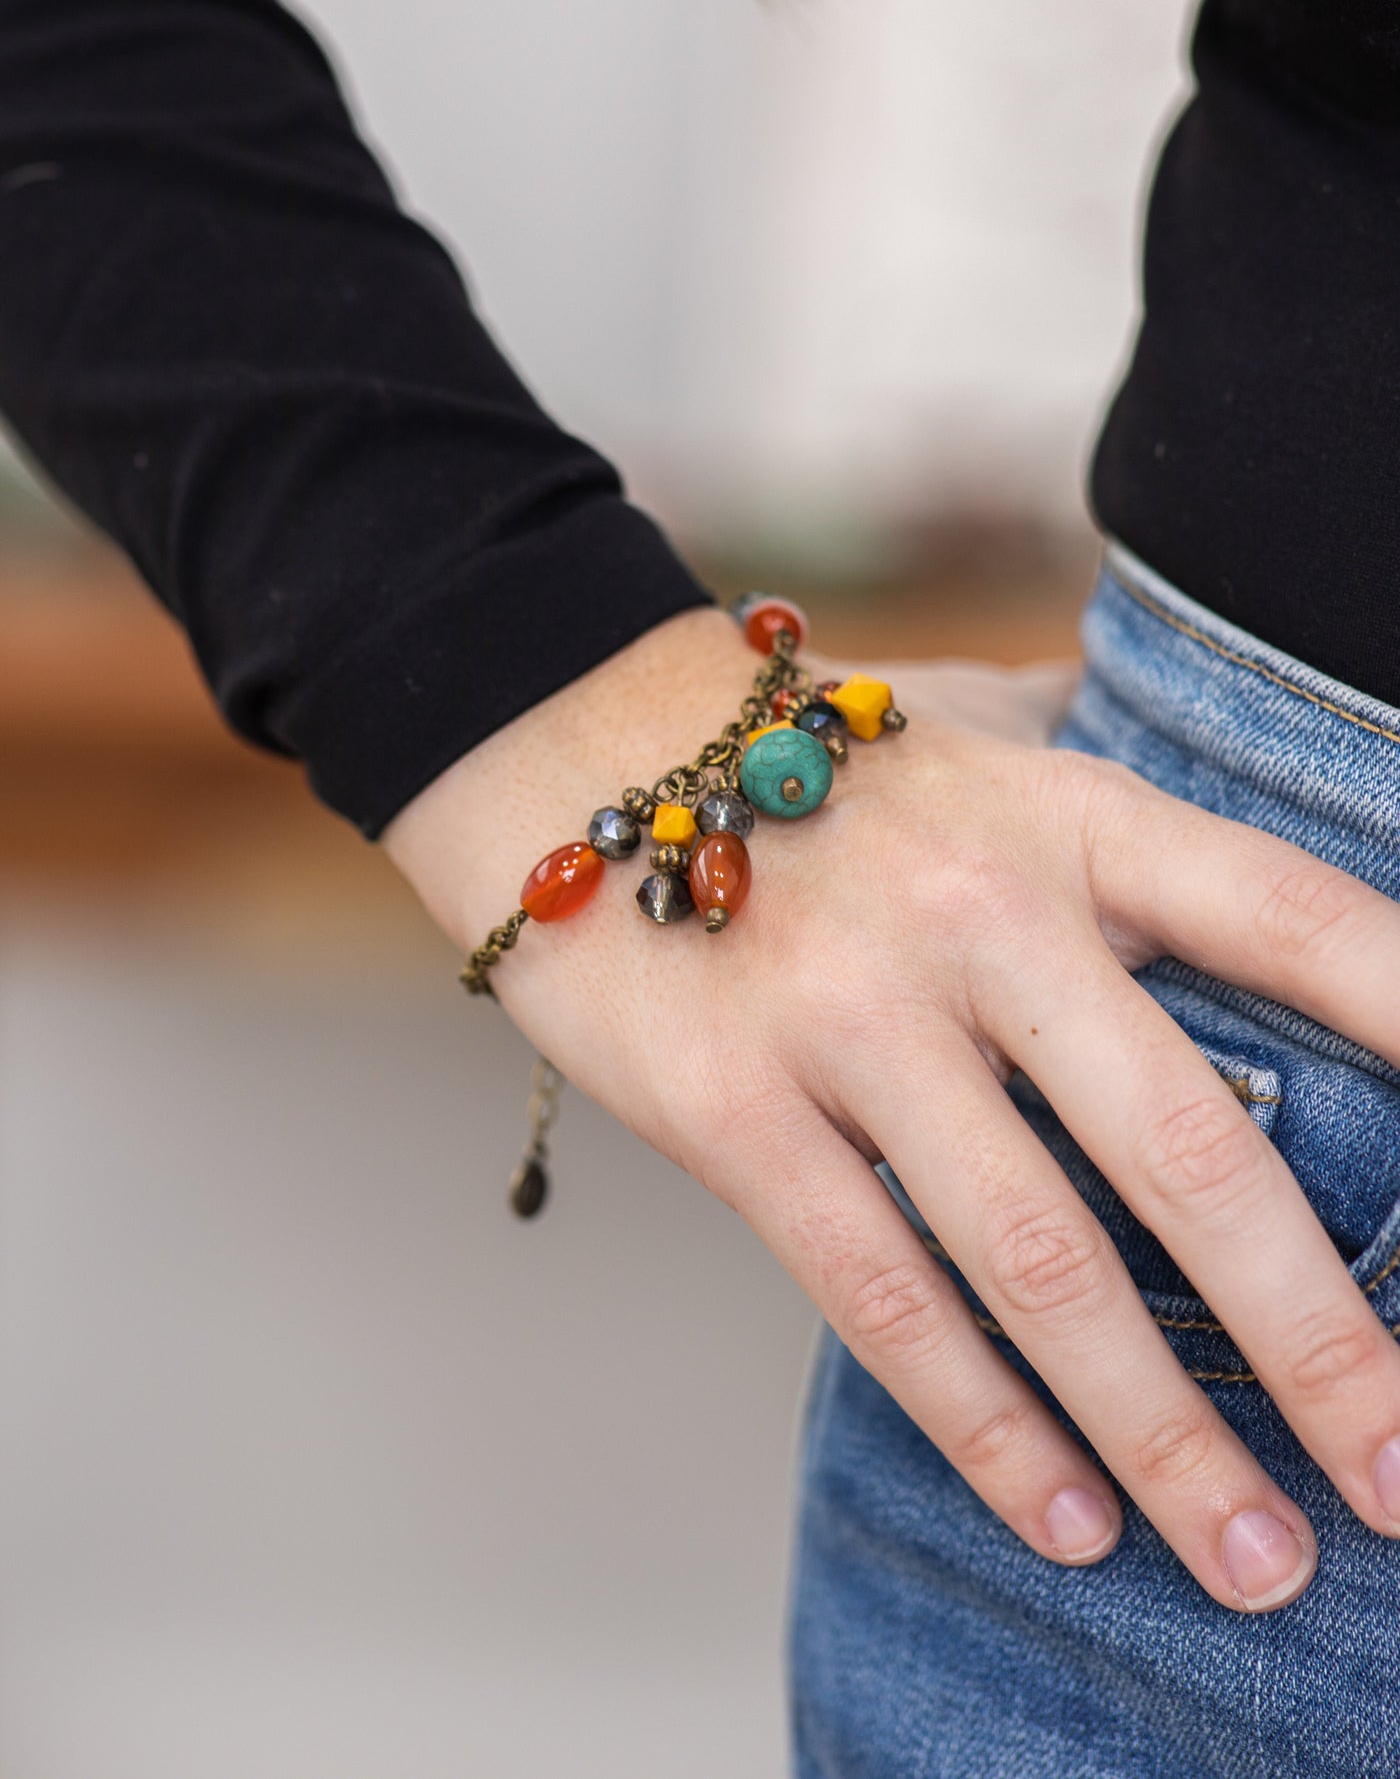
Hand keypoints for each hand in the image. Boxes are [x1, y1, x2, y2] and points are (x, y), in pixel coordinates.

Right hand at [384, 607, 1399, 1612]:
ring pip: (1039, 1260)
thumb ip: (1092, 753)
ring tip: (1253, 1555)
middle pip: (1190, 1150)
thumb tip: (1199, 751)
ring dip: (1163, 1434)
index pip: (1293, 918)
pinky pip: (881, 1295)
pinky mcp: (733, 1108)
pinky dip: (986, 1426)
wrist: (567, 743)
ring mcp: (851, 1015)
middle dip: (1320, 1340)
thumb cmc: (817, 765)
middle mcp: (981, 915)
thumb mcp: (978, 728)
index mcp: (1070, 820)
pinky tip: (1065, 1516)